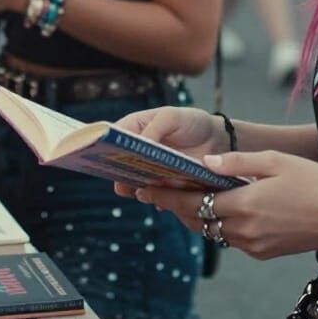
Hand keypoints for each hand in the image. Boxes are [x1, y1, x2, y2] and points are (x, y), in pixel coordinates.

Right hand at [111, 108, 225, 194]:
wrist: (219, 142)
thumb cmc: (192, 122)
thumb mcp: (171, 117)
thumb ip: (154, 128)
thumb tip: (139, 144)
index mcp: (134, 130)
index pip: (110, 139)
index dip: (101, 148)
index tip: (98, 159)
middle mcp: (137, 154)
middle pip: (118, 166)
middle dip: (119, 175)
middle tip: (122, 183)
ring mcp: (149, 172)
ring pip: (134, 185)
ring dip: (137, 189)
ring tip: (144, 191)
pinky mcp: (164, 189)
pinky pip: (154, 198)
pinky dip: (156, 200)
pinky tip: (162, 201)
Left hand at [134, 150, 317, 260]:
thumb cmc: (315, 182)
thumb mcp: (277, 161)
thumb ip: (238, 161)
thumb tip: (206, 161)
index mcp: (244, 204)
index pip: (193, 201)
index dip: (166, 194)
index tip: (144, 187)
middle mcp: (243, 230)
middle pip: (196, 219)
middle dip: (174, 206)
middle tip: (153, 192)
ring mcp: (252, 245)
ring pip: (211, 231)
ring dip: (195, 216)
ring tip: (179, 200)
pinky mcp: (262, 253)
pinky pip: (230, 239)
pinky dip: (218, 225)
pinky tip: (217, 211)